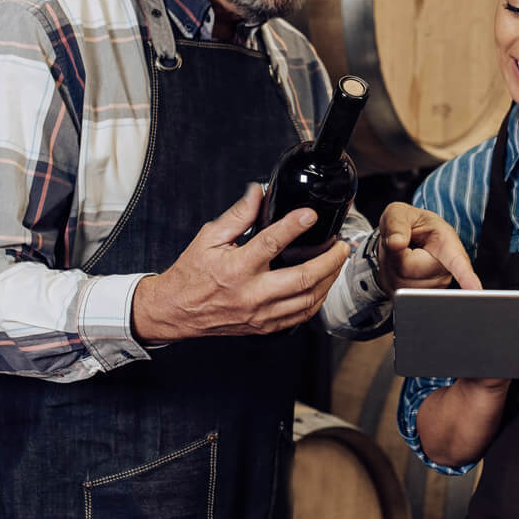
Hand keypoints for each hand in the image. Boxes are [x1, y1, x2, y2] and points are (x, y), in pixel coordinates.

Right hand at [132, 184, 352, 342]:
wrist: (176, 310)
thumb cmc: (191, 275)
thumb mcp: (209, 238)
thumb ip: (238, 215)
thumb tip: (258, 192)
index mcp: (237, 268)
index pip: (271, 243)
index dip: (294, 226)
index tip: (310, 215)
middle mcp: (252, 293)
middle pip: (303, 279)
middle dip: (329, 260)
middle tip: (342, 246)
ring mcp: (260, 314)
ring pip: (308, 301)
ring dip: (329, 280)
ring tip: (336, 263)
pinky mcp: (264, 326)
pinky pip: (300, 317)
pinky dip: (317, 300)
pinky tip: (322, 286)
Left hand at [372, 202, 482, 294]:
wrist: (405, 240)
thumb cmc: (406, 224)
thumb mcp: (398, 214)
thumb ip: (396, 224)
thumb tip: (395, 243)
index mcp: (446, 243)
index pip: (458, 262)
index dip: (466, 276)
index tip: (475, 289)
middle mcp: (445, 270)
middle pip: (407, 269)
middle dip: (395, 256)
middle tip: (401, 244)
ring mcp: (434, 288)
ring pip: (400, 284)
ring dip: (392, 269)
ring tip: (402, 256)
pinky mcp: (422, 300)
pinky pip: (398, 296)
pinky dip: (390, 281)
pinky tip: (399, 270)